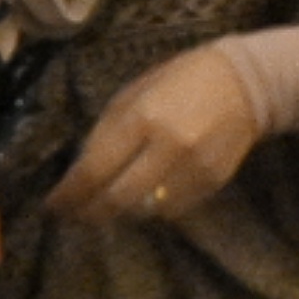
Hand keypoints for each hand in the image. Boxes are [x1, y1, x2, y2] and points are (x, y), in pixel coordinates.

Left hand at [44, 48, 267, 229]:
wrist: (245, 84)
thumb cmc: (178, 82)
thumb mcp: (132, 95)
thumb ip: (106, 133)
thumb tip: (80, 172)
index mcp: (141, 118)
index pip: (94, 170)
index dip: (69, 194)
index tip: (52, 206)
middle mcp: (168, 147)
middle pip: (117, 199)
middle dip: (89, 213)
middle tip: (73, 217)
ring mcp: (194, 168)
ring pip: (144, 211)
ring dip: (119, 214)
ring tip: (102, 209)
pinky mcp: (213, 182)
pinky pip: (172, 209)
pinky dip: (151, 210)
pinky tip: (139, 200)